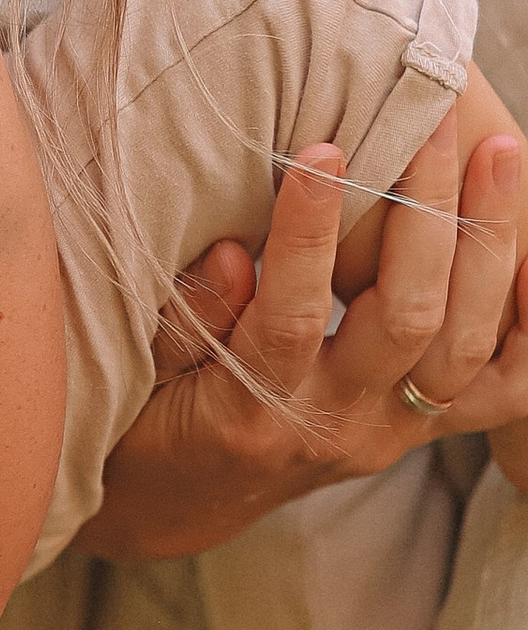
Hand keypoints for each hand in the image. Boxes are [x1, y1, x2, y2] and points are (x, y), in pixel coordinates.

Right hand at [83, 113, 527, 560]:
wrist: (186, 503)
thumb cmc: (148, 424)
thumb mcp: (138, 377)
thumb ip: (185, 322)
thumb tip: (233, 254)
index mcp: (255, 412)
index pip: (293, 314)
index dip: (311, 230)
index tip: (324, 148)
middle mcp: (338, 424)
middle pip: (407, 319)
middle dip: (426, 213)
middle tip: (432, 126)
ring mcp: (391, 431)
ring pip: (467, 344)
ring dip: (490, 244)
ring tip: (500, 154)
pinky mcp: (421, 429)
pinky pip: (504, 388)